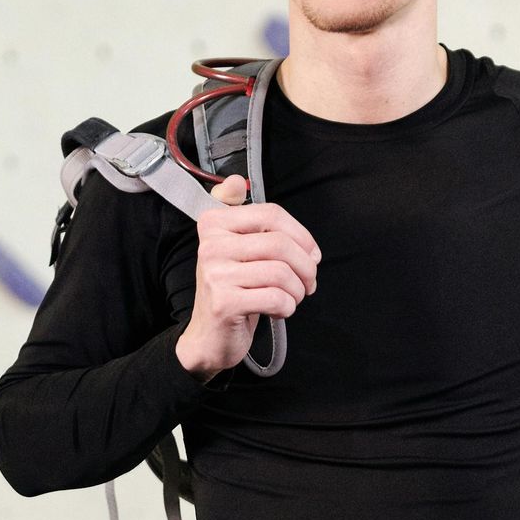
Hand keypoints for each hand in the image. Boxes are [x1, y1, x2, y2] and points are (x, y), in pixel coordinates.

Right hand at [176, 175, 320, 376]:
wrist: (209, 338)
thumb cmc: (233, 290)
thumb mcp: (236, 248)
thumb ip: (241, 215)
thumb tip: (236, 181)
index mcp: (214, 223)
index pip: (272, 214)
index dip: (301, 235)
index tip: (311, 255)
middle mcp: (210, 244)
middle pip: (280, 244)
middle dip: (306, 267)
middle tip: (309, 283)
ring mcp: (214, 273)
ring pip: (282, 273)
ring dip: (298, 290)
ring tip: (293, 298)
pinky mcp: (224, 302)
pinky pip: (276, 298)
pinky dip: (287, 307)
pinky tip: (280, 310)